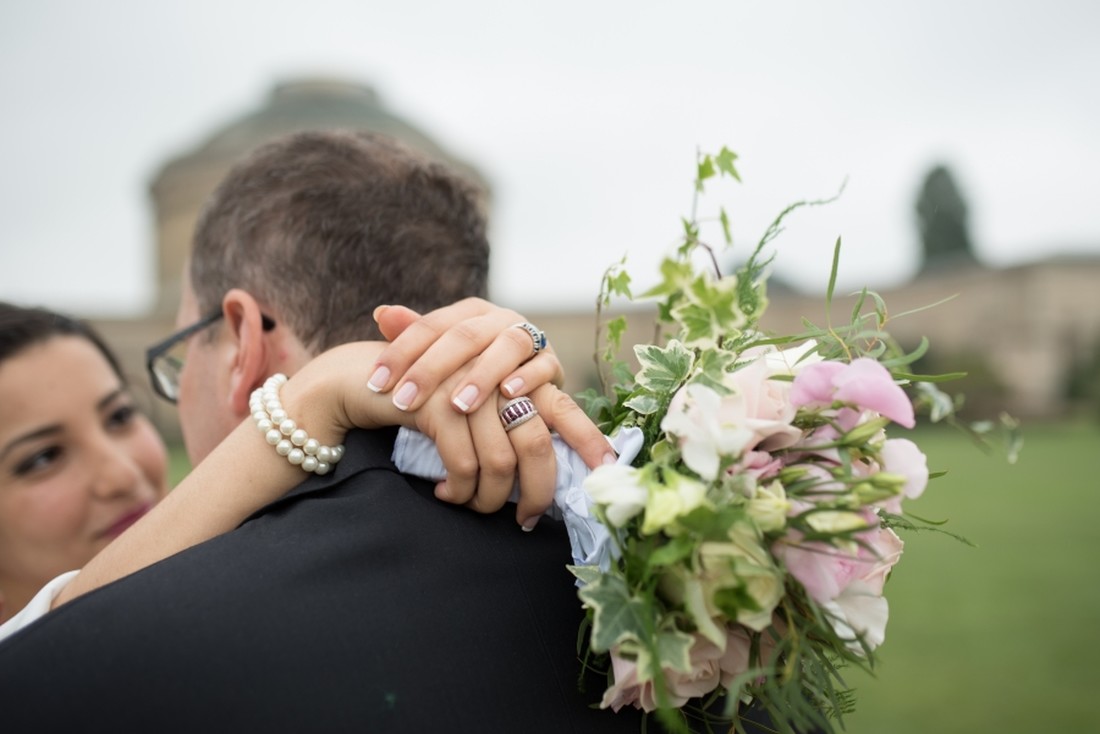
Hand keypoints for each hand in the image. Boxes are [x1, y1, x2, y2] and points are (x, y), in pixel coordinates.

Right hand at [286, 342, 566, 525]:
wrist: (367, 379)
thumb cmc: (429, 402)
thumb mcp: (474, 413)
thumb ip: (510, 434)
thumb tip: (544, 480)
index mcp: (517, 375)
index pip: (564, 409)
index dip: (590, 439)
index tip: (609, 470)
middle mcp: (500, 376)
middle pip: (538, 446)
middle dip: (537, 494)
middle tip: (525, 520)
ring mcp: (470, 388)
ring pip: (502, 463)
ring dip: (488, 498)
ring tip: (472, 505)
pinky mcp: (439, 403)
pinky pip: (464, 464)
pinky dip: (459, 489)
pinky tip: (446, 493)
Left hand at [368, 298, 562, 413]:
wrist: (527, 383)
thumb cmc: (476, 369)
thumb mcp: (444, 354)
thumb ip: (413, 334)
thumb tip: (381, 313)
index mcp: (468, 312)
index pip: (429, 325)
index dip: (401, 352)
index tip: (376, 384)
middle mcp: (498, 318)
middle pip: (463, 336)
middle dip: (431, 370)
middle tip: (403, 400)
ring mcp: (528, 337)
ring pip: (504, 348)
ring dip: (480, 376)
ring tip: (457, 405)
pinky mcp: (552, 361)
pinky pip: (541, 365)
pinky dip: (526, 378)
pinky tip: (508, 393)